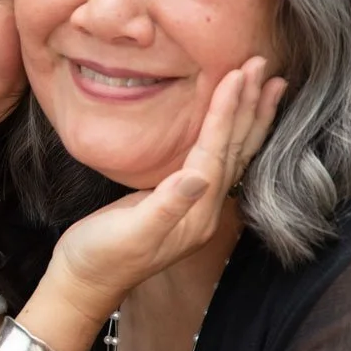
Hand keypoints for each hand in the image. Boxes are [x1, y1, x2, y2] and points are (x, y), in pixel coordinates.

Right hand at [47, 57, 285, 322]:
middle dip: (249, 107)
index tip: (237, 74)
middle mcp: (204, 210)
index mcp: (195, 214)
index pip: (216, 152)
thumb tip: (199, 178)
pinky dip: (227, 133)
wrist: (83, 284)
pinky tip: (231, 120)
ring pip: (231, 153)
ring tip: (267, 86)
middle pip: (235, 150)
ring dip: (248, 118)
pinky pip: (214, 158)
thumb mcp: (130, 233)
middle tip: (263, 65)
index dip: (226, 112)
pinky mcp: (179, 201)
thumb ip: (166, 206)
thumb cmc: (99, 258)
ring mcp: (195, 207)